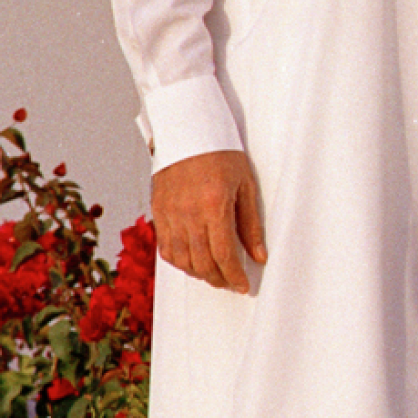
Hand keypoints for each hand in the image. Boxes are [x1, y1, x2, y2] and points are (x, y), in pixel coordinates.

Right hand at [152, 150, 267, 292]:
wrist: (188, 131)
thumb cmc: (221, 154)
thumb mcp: (246, 185)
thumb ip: (251, 224)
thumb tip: (258, 255)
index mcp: (214, 206)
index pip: (224, 254)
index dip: (234, 275)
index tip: (243, 286)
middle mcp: (189, 213)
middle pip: (202, 262)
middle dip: (219, 279)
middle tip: (232, 283)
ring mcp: (170, 214)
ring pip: (182, 259)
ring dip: (200, 273)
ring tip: (215, 274)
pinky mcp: (159, 211)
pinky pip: (166, 248)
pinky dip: (180, 261)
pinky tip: (193, 261)